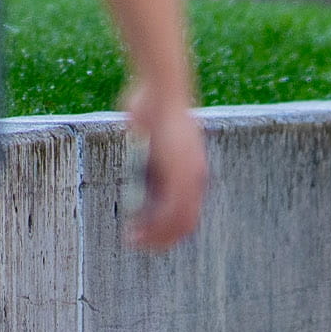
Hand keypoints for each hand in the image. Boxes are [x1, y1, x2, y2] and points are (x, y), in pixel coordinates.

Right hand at [123, 78, 210, 250]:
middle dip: (161, 237)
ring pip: (178, 223)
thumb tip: (135, 148)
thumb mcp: (147, 130)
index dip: (168, 224)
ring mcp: (190, 178)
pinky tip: (134, 232)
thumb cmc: (151, 101)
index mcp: (192, 166)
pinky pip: (169, 215)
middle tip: (138, 242)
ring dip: (155, 237)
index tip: (146, 228)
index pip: (187, 208)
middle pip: (186, 222)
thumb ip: (145, 146)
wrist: (162, 89)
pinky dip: (153, 228)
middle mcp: (197, 176)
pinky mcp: (180, 177)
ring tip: (133, 241)